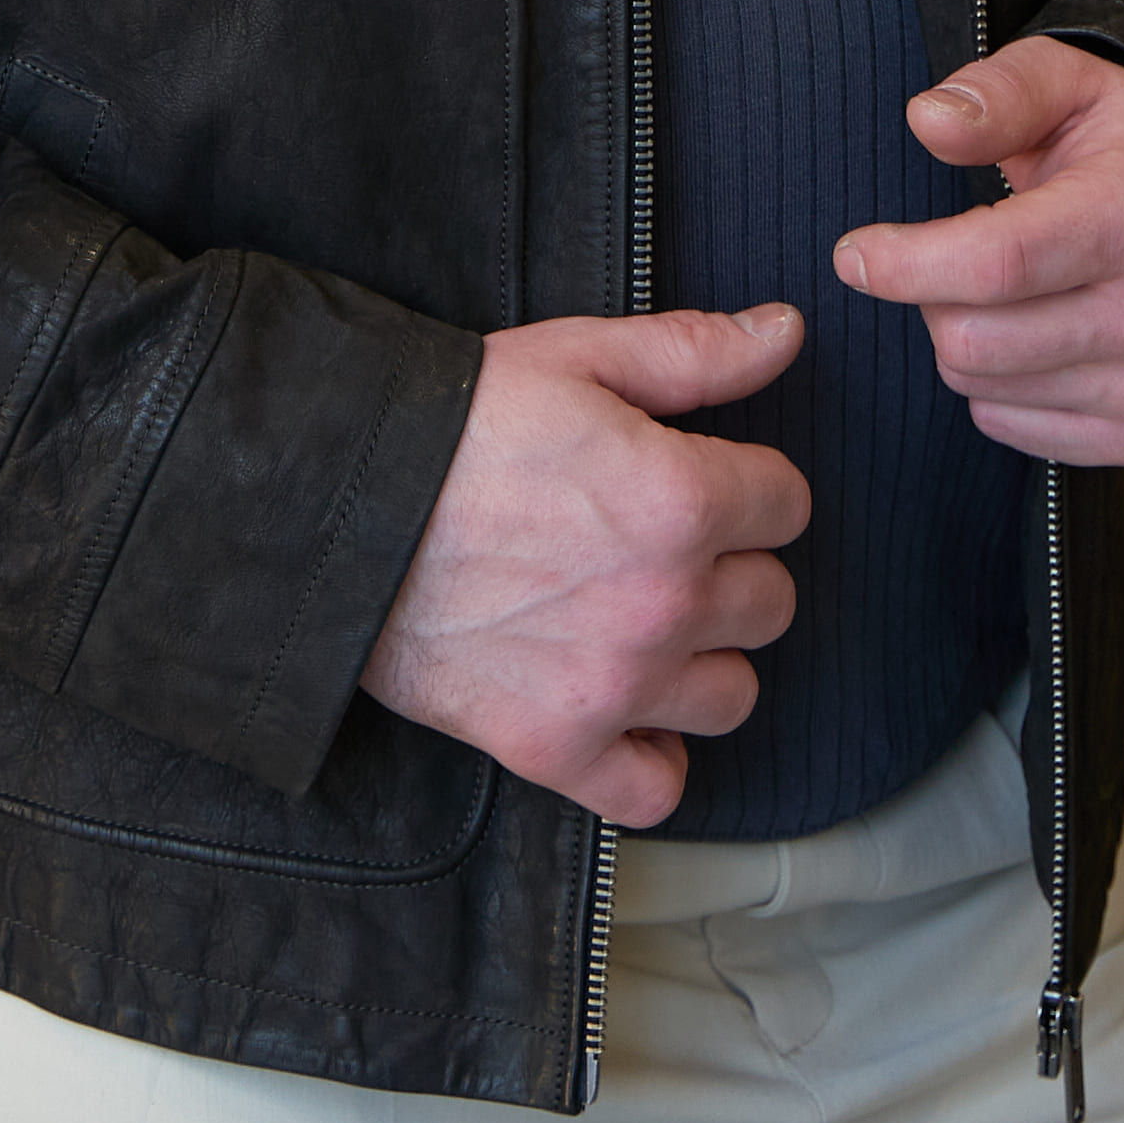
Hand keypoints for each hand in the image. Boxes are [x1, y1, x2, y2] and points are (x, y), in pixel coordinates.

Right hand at [362, 301, 810, 822]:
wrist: (336, 501)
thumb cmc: (453, 422)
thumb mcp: (577, 356)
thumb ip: (696, 352)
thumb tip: (786, 333)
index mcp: (679, 499)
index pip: (787, 504)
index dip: (747, 482)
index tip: (698, 476)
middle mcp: (663, 602)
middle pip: (771, 600)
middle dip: (728, 564)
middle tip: (659, 541)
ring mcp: (612, 685)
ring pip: (732, 693)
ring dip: (701, 657)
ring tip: (642, 618)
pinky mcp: (554, 746)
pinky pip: (656, 788)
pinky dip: (649, 756)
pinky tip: (625, 708)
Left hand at [835, 37, 1123, 465]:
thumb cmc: (1117, 143)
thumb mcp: (1066, 81)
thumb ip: (998, 91)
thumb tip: (927, 120)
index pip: (998, 264)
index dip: (907, 264)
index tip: (851, 254)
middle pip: (973, 340)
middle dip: (932, 295)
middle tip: (950, 254)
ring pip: (982, 389)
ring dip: (962, 338)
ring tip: (1001, 288)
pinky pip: (1011, 429)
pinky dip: (996, 386)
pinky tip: (1030, 334)